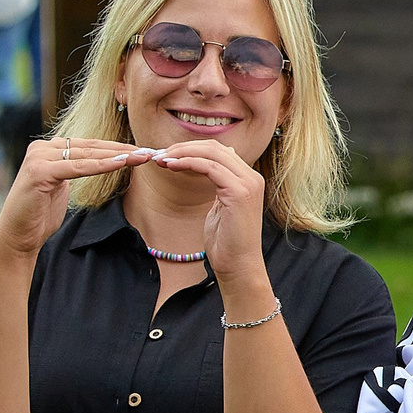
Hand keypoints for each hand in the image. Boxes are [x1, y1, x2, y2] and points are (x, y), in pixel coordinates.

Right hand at [0, 138, 154, 259]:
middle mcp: (42, 147)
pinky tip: (121, 164)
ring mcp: (38, 157)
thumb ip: (75, 169)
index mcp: (48, 148)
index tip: (144, 151)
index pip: (90, 146)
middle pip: (91, 147)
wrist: (18, 234)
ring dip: (117, 156)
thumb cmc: (41, 213)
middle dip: (123, 150)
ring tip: (142, 156)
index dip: (118, 148)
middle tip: (150, 152)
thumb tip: (99, 161)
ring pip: (86, 154)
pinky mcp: (39, 171)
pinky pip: (77, 167)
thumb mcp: (63, 185)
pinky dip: (100, 166)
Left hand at [146, 139, 271, 298]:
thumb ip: (219, 184)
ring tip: (161, 159)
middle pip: (215, 147)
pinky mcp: (239, 192)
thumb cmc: (226, 241)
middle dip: (184, 147)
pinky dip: (188, 163)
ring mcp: (248, 184)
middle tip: (159, 154)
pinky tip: (171, 166)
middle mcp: (252, 177)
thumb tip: (213, 165)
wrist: (238, 265)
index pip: (219, 150)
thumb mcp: (221, 206)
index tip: (167, 155)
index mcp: (249, 179)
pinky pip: (210, 167)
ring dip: (182, 153)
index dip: (191, 148)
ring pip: (212, 153)